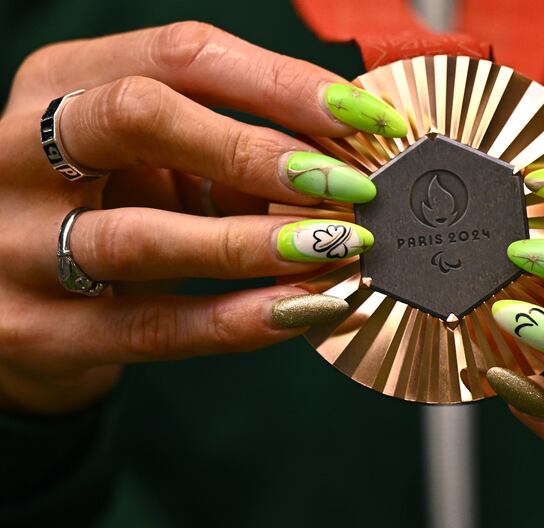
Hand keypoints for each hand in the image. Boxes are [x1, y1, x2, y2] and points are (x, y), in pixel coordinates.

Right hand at [0, 22, 406, 414]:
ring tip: (332, 248)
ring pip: (141, 235)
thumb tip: (339, 165)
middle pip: (140, 117)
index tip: (362, 115)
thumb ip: (224, 157)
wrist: (12, 299)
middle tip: (343, 185)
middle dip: (256, 151)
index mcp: (63, 84)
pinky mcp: (37, 329)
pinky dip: (236, 321)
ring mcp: (16, 243)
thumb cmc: (104, 208)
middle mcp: (21, 150)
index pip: (179, 56)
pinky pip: (150, 328)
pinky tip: (303, 311)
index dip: (281, 81)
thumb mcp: (151, 162)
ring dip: (252, 243)